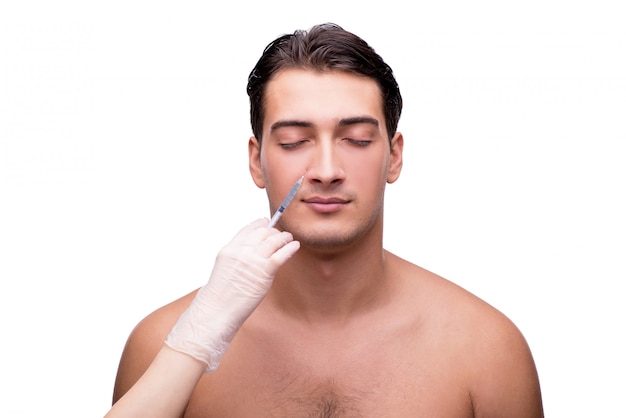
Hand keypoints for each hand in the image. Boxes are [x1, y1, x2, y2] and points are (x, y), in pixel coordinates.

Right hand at [165, 218, 299, 371]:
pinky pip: (282, 253)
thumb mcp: (224, 269)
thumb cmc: (220, 296)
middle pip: (263, 232)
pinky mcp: (264, 271)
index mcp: (229, 249)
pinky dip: (290, 247)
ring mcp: (253, 260)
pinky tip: (295, 246)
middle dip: (273, 232)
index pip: (247, 229)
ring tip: (289, 239)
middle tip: (280, 235)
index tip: (266, 222)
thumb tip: (252, 255)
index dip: (260, 224)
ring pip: (274, 240)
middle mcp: (241, 251)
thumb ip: (237, 259)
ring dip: (284, 237)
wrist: (217, 310)